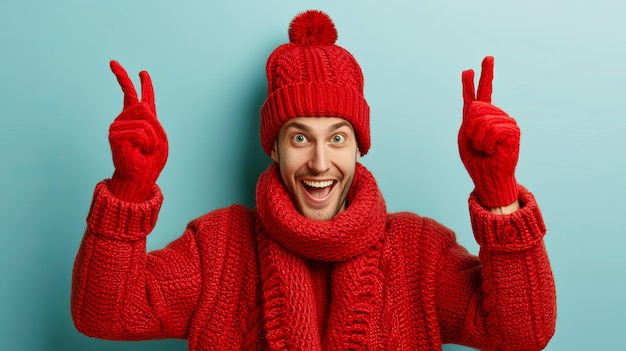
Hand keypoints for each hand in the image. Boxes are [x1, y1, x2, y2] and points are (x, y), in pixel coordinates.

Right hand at [108, 60, 167, 201]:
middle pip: (143, 104)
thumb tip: (141, 105)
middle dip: (151, 124)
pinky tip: (140, 150)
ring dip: (152, 138)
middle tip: (149, 145)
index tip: (141, 71)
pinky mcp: (115, 134)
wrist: (141, 177)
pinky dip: (146, 142)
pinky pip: (140, 131)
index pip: (137, 96)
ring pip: (145, 120)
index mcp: (138, 119)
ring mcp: (118, 125)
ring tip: (145, 149)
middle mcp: (126, 118)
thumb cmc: (151, 160)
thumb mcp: (160, 136)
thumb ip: (152, 119)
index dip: (140, 83)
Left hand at [458, 56, 518, 207]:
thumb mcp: (464, 137)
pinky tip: (492, 149)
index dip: (471, 83)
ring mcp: (505, 121)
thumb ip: (469, 118)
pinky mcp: (512, 130)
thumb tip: (476, 103)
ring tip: (484, 148)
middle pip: (476, 106)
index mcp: (479, 118)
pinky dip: (486, 142)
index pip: (475, 96)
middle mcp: (494, 116)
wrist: (487, 177)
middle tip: (476, 142)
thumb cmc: (475, 160)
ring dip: (478, 137)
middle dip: (471, 126)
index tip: (468, 69)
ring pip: (483, 118)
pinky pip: (493, 128)